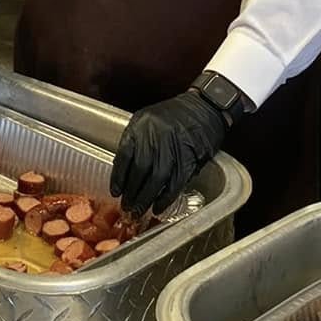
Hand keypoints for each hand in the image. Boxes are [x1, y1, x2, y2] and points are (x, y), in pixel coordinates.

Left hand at [111, 89, 229, 218]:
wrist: (205, 108)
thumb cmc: (175, 115)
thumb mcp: (148, 120)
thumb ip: (135, 141)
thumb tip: (125, 172)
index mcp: (141, 126)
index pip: (124, 156)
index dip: (118, 177)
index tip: (115, 192)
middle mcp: (156, 137)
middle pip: (139, 171)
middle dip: (131, 192)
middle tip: (126, 207)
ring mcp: (174, 148)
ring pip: (156, 180)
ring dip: (146, 199)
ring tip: (139, 212)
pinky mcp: (190, 158)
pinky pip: (175, 183)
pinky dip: (166, 198)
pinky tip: (159, 206)